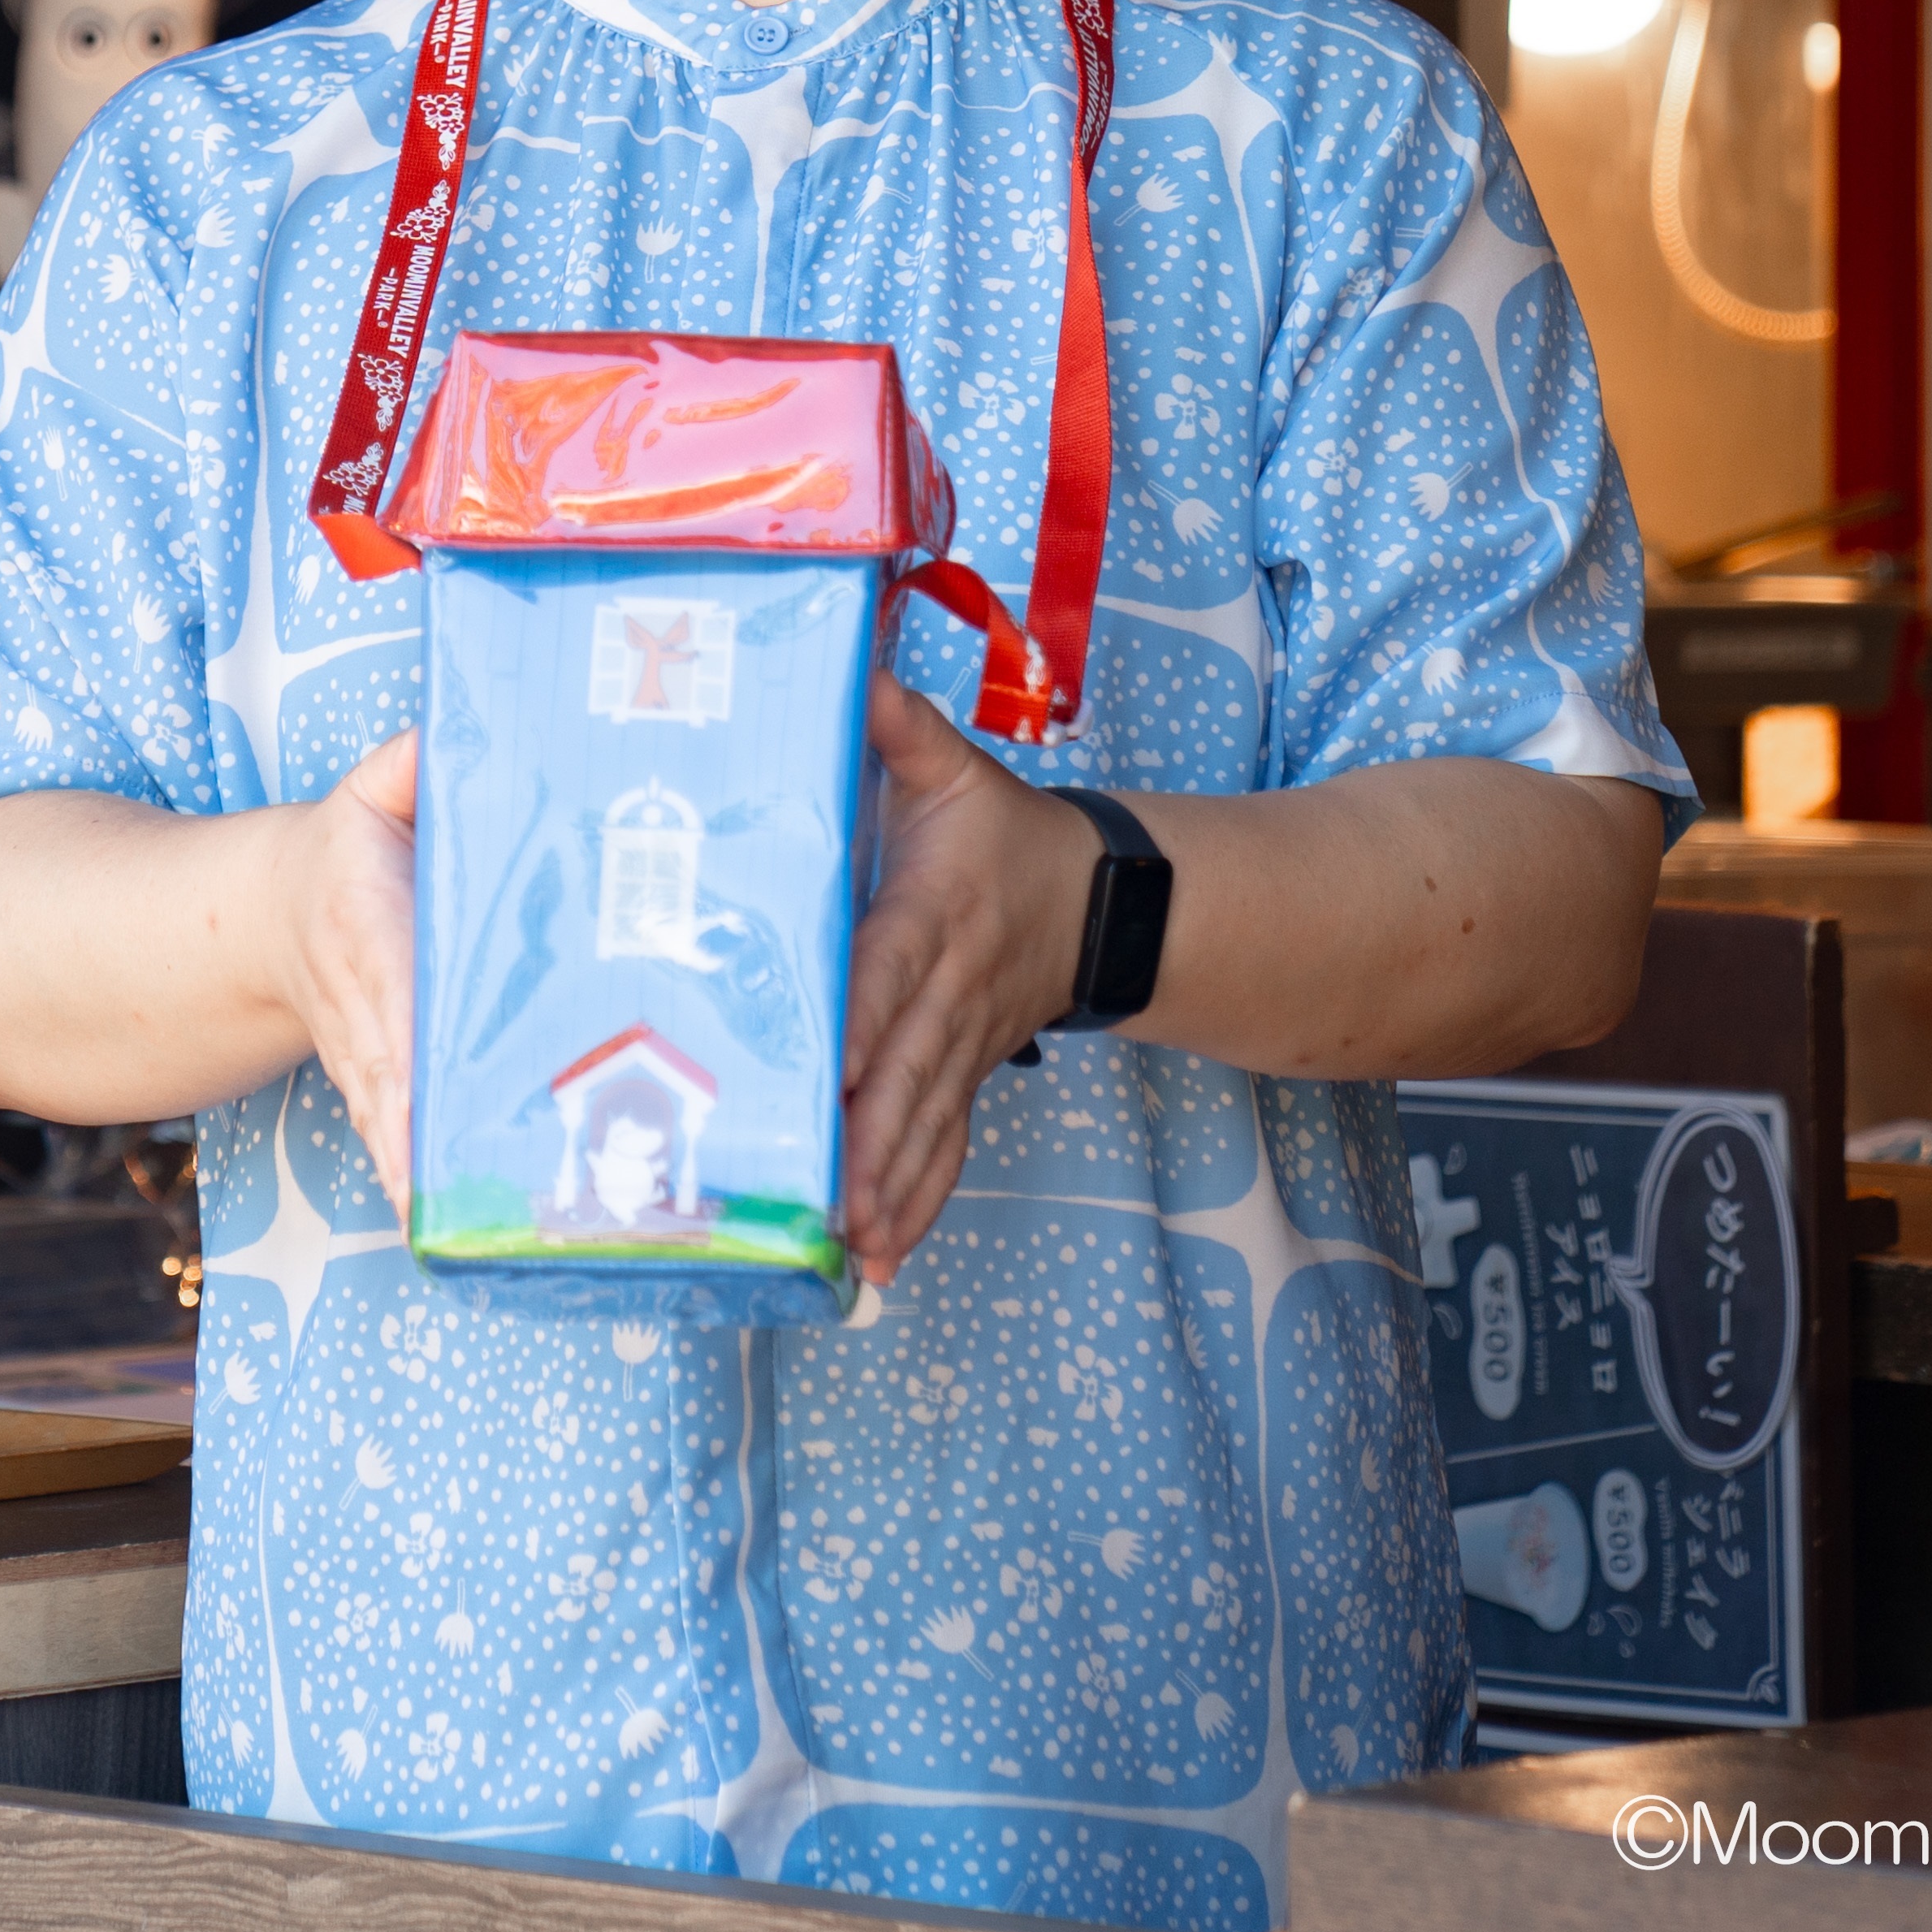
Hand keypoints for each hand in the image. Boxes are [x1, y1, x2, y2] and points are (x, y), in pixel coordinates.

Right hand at [260, 731, 423, 1191]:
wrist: (274, 915)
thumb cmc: (350, 849)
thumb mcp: (374, 790)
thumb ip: (412, 764)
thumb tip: (458, 732)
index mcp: (365, 924)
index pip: (391, 976)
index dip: (404, 1027)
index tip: (420, 1074)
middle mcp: (361, 1001)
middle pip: (388, 1067)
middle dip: (409, 1122)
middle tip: (435, 1176)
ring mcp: (365, 1055)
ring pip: (387, 1115)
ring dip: (408, 1165)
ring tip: (440, 1214)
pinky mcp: (376, 1087)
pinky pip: (391, 1137)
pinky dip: (408, 1178)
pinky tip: (435, 1224)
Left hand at [838, 680, 1098, 1285]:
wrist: (1103, 899)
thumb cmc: (1006, 836)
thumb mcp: (957, 771)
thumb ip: (899, 728)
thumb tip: (854, 673)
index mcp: (931, 918)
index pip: (892, 974)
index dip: (865, 1023)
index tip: (838, 1073)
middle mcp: (947, 996)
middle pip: (909, 1075)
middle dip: (871, 1142)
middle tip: (828, 1204)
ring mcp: (962, 1049)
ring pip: (927, 1127)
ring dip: (890, 1190)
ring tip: (850, 1249)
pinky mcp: (968, 1079)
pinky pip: (947, 1148)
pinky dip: (919, 1203)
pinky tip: (881, 1258)